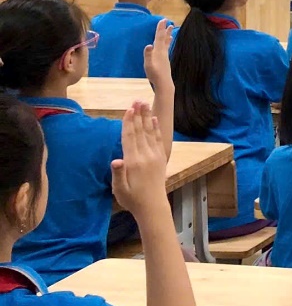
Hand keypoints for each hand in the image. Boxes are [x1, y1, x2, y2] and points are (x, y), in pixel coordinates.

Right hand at [111, 102, 169, 216]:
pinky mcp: (161, 158)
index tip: (128, 109)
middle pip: (141, 131)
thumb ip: (118, 174)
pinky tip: (154, 119)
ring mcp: (155, 156)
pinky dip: (156, 128)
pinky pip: (158, 139)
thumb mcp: (119, 189)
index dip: (128, 123)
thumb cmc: (131, 198)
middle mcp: (146, 156)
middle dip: (139, 115)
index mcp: (133, 162)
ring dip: (147, 117)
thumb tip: (116, 160)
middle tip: (138, 99)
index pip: (130, 137)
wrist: (153, 206)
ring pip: (150, 132)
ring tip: (146, 104)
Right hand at [144, 19, 174, 86]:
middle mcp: (163, 52)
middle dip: (165, 29)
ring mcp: (164, 56)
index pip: (159, 37)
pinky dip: (167, 42)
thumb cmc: (154, 74)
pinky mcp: (164, 60)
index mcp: (159, 51)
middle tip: (168, 21)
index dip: (160, 28)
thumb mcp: (148, 65)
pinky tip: (167, 43)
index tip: (162, 19)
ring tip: (171, 28)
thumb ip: (148, 55)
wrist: (164, 83)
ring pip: (166, 42)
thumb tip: (148, 45)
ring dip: (167, 34)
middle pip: (164, 38)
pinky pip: (166, 47)